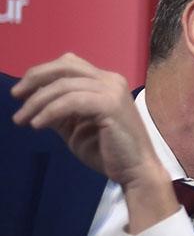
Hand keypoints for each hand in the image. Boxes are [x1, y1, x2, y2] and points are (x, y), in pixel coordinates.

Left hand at [11, 53, 177, 232]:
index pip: (69, 64)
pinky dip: (50, 112)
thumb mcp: (76, 127)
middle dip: (35, 78)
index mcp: (105, 82)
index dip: (41, 73)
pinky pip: (71, 101)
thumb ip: (59, 112)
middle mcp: (111, 80)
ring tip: (23, 119)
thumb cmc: (108, 152)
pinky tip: (38, 125)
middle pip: (65, 66)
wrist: (135, 171)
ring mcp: (113, 91)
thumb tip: (32, 102)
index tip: (21, 93)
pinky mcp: (111, 105)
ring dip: (37, 102)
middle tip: (16, 97)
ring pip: (64, 85)